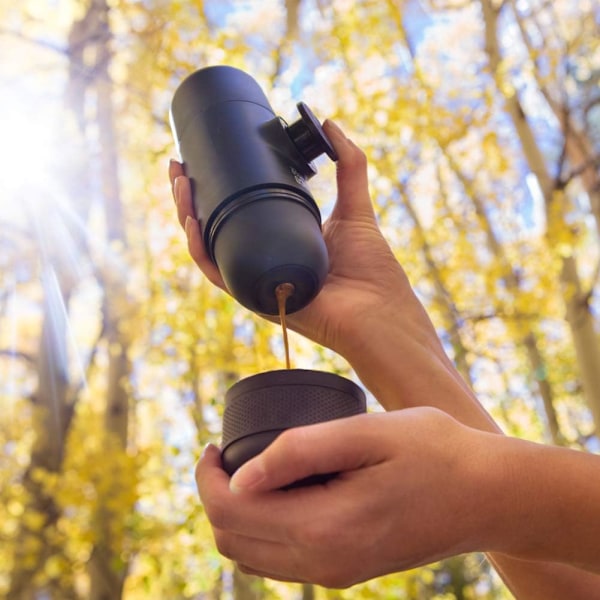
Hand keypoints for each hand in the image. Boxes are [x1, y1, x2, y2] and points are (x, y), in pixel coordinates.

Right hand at [169, 121, 430, 358]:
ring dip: (187, 216)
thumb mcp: (356, 208)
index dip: (216, 186)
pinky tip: (193, 221)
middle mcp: (263, 260)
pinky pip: (219, 275)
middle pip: (216, 227)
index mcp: (280, 240)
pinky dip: (202, 249)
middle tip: (179, 165)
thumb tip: (328, 123)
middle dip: (191, 196)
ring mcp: (257, 279)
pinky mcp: (256, 298)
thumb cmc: (372, 270)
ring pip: (210, 248)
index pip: (239, 212)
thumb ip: (349, 165)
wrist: (380, 313)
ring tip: (179, 182)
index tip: (202, 155)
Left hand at [196, 408, 492, 587]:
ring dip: (238, 513)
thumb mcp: (367, 433)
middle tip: (226, 454)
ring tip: (251, 468)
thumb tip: (241, 476)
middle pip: (233, 540)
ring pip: (252, 556)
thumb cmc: (434, 451)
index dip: (207, 478)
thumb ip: (300, 452)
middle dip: (216, 496)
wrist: (488, 496)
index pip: (230, 513)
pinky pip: (281, 559)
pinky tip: (280, 490)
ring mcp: (336, 572)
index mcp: (323, 529)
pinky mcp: (347, 569)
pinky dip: (264, 526)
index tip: (212, 444)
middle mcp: (324, 563)